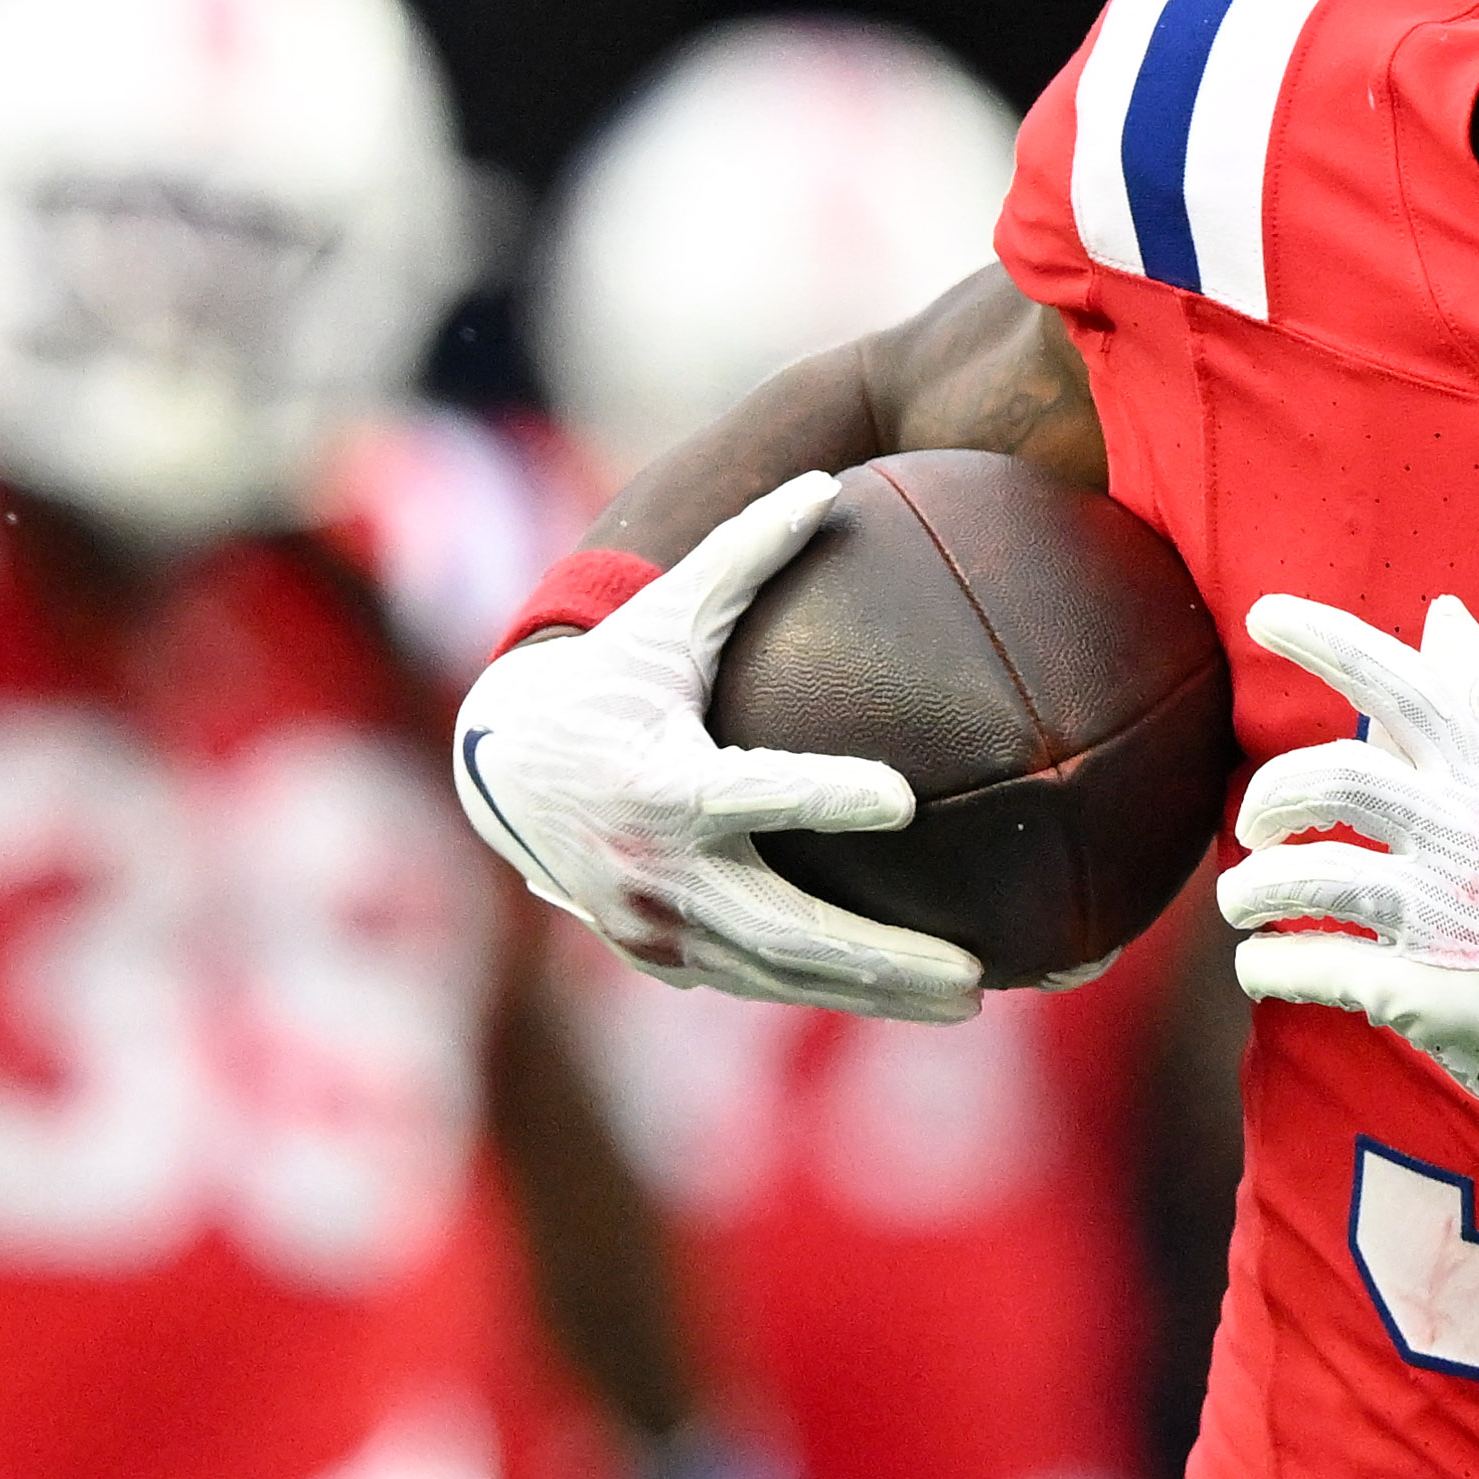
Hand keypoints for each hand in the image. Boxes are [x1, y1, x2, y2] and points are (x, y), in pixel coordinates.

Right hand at [450, 473, 981, 1021]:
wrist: (499, 772)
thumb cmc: (607, 679)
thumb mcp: (664, 616)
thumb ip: (744, 553)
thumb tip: (825, 483)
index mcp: (660, 782)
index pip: (752, 792)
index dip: (822, 796)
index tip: (902, 798)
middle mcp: (655, 870)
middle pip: (785, 930)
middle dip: (883, 959)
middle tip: (978, 974)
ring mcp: (654, 927)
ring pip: (781, 974)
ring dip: (876, 992)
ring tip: (974, 995)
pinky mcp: (659, 958)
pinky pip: (759, 979)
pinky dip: (832, 990)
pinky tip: (911, 992)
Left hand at [1215, 592, 1478, 1164]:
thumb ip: (1474, 710)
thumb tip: (1447, 612)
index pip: (1409, 687)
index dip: (1332, 641)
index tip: (1264, 613)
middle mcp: (1469, 835)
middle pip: (1340, 775)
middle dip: (1271, 796)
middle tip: (1254, 827)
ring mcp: (1448, 914)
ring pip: (1310, 875)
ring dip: (1251, 889)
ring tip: (1241, 903)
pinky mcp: (1422, 989)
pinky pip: (1312, 965)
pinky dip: (1268, 966)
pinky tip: (1261, 966)